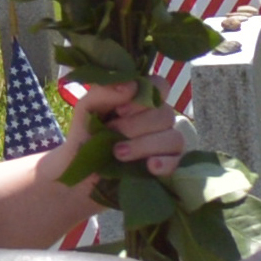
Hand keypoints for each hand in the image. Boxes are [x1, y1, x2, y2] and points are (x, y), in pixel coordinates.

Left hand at [66, 75, 186, 169]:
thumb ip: (105, 92)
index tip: (120, 110)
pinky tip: (150, 167)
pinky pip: (179, 162)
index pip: (160, 86)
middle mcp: (158, 121)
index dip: (144, 97)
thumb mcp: (87, 110)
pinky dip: (166, 163)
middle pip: (165, 115)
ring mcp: (166, 144)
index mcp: (141, 102)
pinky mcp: (169, 167)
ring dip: (144, 145)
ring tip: (118, 154)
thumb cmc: (85, 138)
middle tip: (111, 134)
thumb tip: (132, 86)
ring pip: (174, 138)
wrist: (80, 175)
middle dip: (135, 126)